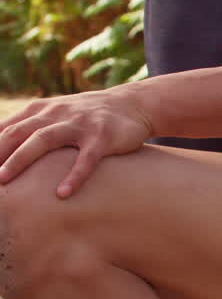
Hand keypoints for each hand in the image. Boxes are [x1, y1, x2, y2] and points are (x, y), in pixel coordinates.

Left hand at [0, 88, 153, 197]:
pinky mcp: (102, 136)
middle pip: (19, 133)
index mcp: (40, 111)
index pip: (6, 128)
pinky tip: (63, 194)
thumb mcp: (55, 116)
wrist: (131, 104)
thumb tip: (1, 150)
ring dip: (21, 159)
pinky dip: (74, 175)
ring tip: (5, 180)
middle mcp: (56, 114)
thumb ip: (29, 130)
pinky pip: (86, 158)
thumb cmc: (86, 117)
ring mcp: (78, 124)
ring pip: (44, 140)